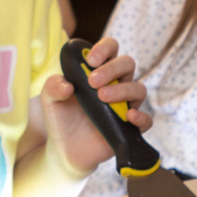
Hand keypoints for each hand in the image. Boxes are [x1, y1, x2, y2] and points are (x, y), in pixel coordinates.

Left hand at [41, 36, 149, 173]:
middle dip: (112, 68)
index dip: (104, 48)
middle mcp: (116, 83)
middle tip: (93, 81)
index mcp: (98, 70)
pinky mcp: (131, 126)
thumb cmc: (62, 117)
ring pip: (138, 88)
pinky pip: (146, 119)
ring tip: (102, 97)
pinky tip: (129, 116)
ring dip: (122, 90)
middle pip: (127, 64)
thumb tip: (67, 85)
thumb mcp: (50, 99)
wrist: (66, 148)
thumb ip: (53, 87)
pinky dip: (141, 116)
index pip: (110, 48)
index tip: (91, 60)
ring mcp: (125, 104)